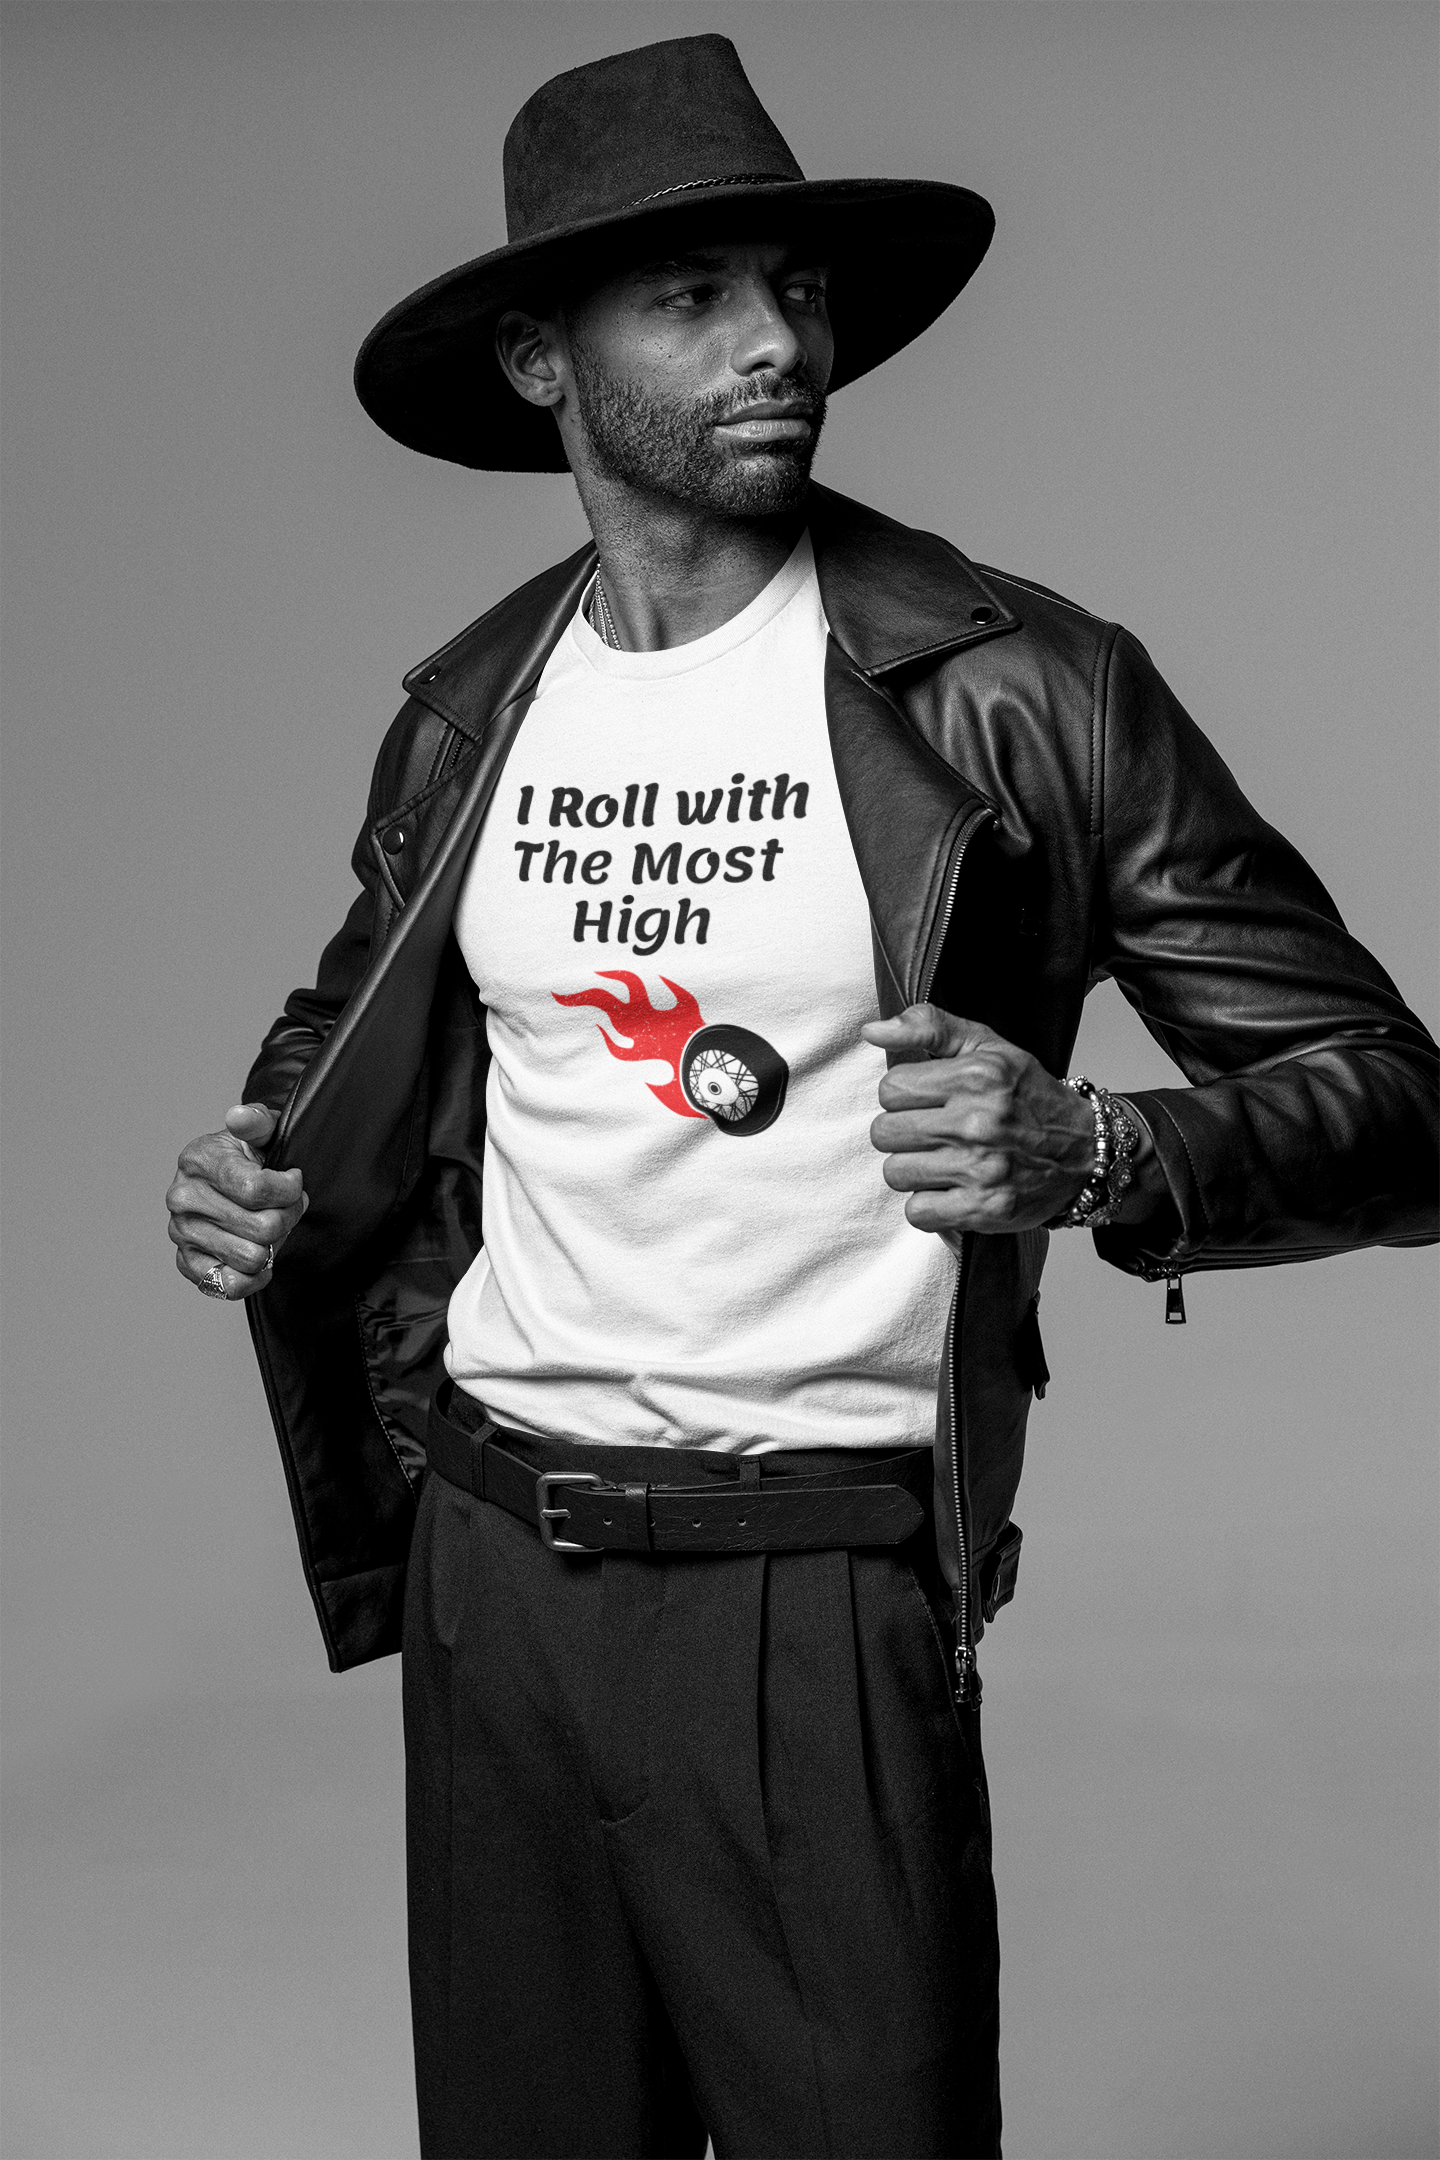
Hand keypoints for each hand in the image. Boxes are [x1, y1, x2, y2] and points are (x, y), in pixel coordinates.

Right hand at [167, 1103, 307, 1299]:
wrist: (225, 1181)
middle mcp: (182, 1198)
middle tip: (288, 1207)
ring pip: (252, 1258)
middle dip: (288, 1217)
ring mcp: (182, 1232)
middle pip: (262, 1228)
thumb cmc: (248, 1156)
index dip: (289, 1190)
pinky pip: (230, 1286)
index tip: (293, 1181)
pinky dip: (254, 1276)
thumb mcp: (259, 1131)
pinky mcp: (186, 1262)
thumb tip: (240, 1116)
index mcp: (198, 1160)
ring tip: (271, 1228)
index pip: (257, 1189)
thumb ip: (257, 1121)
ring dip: (273, 1246)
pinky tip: (261, 1257)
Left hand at [863, 1006, 1094, 1236]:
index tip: (927, 1102)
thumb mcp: (987, 1048)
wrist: (1086, 1152)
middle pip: (885, 1133)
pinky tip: (951, 1190)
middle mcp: (978, 1122)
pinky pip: (918, 1212)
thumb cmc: (1029, 1097)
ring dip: (912, 1170)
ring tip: (942, 1161)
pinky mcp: (984, 1209)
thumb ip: (929, 1028)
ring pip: (896, 1173)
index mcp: (976, 1077)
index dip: (903, 1096)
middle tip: (932, 1134)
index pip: (890, 1089)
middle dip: (902, 1133)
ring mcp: (981, 1169)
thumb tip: (872, 1031)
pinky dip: (929, 1205)